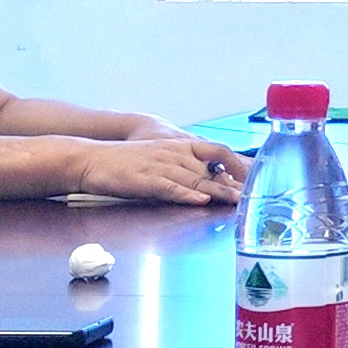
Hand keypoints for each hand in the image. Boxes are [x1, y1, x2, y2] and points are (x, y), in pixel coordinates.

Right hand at [74, 137, 248, 205]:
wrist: (92, 159)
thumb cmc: (126, 162)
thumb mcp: (159, 157)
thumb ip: (184, 167)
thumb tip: (208, 183)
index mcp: (179, 145)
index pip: (217, 151)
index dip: (238, 164)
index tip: (255, 177)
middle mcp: (174, 153)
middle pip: (211, 169)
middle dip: (234, 184)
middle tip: (254, 197)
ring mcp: (160, 165)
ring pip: (196, 178)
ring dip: (218, 191)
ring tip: (237, 202)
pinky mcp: (146, 179)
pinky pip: (170, 187)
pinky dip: (187, 194)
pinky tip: (201, 199)